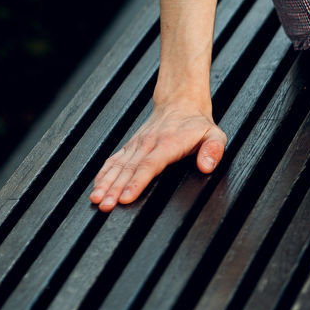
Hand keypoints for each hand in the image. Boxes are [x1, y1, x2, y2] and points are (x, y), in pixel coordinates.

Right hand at [89, 104, 226, 211]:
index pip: (149, 165)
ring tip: (95, 199)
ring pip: (118, 166)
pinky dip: (103, 173)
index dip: (136, 182)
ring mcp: (137, 145)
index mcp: (168, 144)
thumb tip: (206, 167)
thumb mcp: (215, 135)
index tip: (125, 198)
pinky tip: (96, 187)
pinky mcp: (130, 146)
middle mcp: (148, 144)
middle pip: (129, 169)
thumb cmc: (198, 125)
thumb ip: (213, 150)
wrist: (180, 104)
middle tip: (104, 205)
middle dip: (115, 189)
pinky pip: (113, 160)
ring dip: (105, 183)